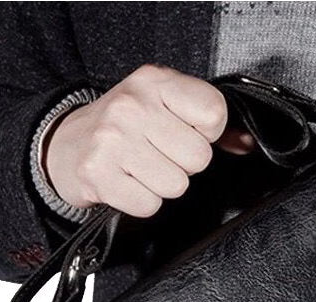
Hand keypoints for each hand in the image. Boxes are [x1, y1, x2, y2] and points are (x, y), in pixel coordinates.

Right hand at [43, 63, 254, 216]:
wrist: (68, 143)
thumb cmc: (128, 126)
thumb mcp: (166, 106)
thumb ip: (210, 123)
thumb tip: (247, 144)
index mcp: (156, 82)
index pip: (214, 113)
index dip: (209, 132)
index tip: (187, 131)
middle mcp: (133, 106)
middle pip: (199, 158)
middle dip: (184, 164)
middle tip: (159, 154)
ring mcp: (112, 140)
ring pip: (176, 185)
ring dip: (163, 184)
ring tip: (142, 168)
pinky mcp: (98, 174)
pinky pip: (149, 204)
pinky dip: (142, 201)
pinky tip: (129, 183)